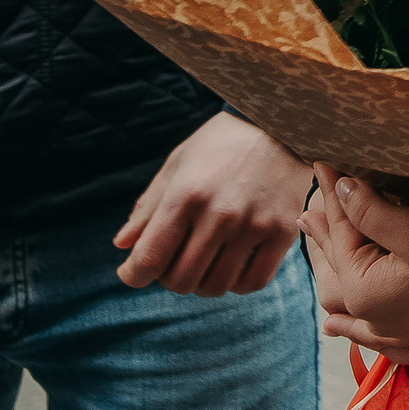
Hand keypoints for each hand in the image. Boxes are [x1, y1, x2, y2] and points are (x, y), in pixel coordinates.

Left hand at [113, 111, 310, 295]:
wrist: (285, 123)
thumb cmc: (223, 143)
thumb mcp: (179, 163)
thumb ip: (149, 206)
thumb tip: (122, 246)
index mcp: (186, 194)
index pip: (149, 260)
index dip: (133, 275)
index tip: (135, 272)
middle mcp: (219, 214)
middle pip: (180, 280)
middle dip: (168, 278)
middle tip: (175, 261)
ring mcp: (254, 225)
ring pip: (215, 286)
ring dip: (202, 282)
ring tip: (205, 262)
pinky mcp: (282, 231)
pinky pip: (253, 282)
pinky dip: (237, 283)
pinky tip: (234, 264)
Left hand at [301, 164, 408, 365]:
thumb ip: (372, 211)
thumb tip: (340, 189)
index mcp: (366, 292)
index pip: (343, 235)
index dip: (333, 197)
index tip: (321, 166)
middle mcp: (373, 317)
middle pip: (339, 268)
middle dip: (326, 233)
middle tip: (308, 207)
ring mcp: (393, 330)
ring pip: (346, 300)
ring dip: (331, 269)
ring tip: (316, 248)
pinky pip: (367, 332)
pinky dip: (347, 324)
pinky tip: (334, 324)